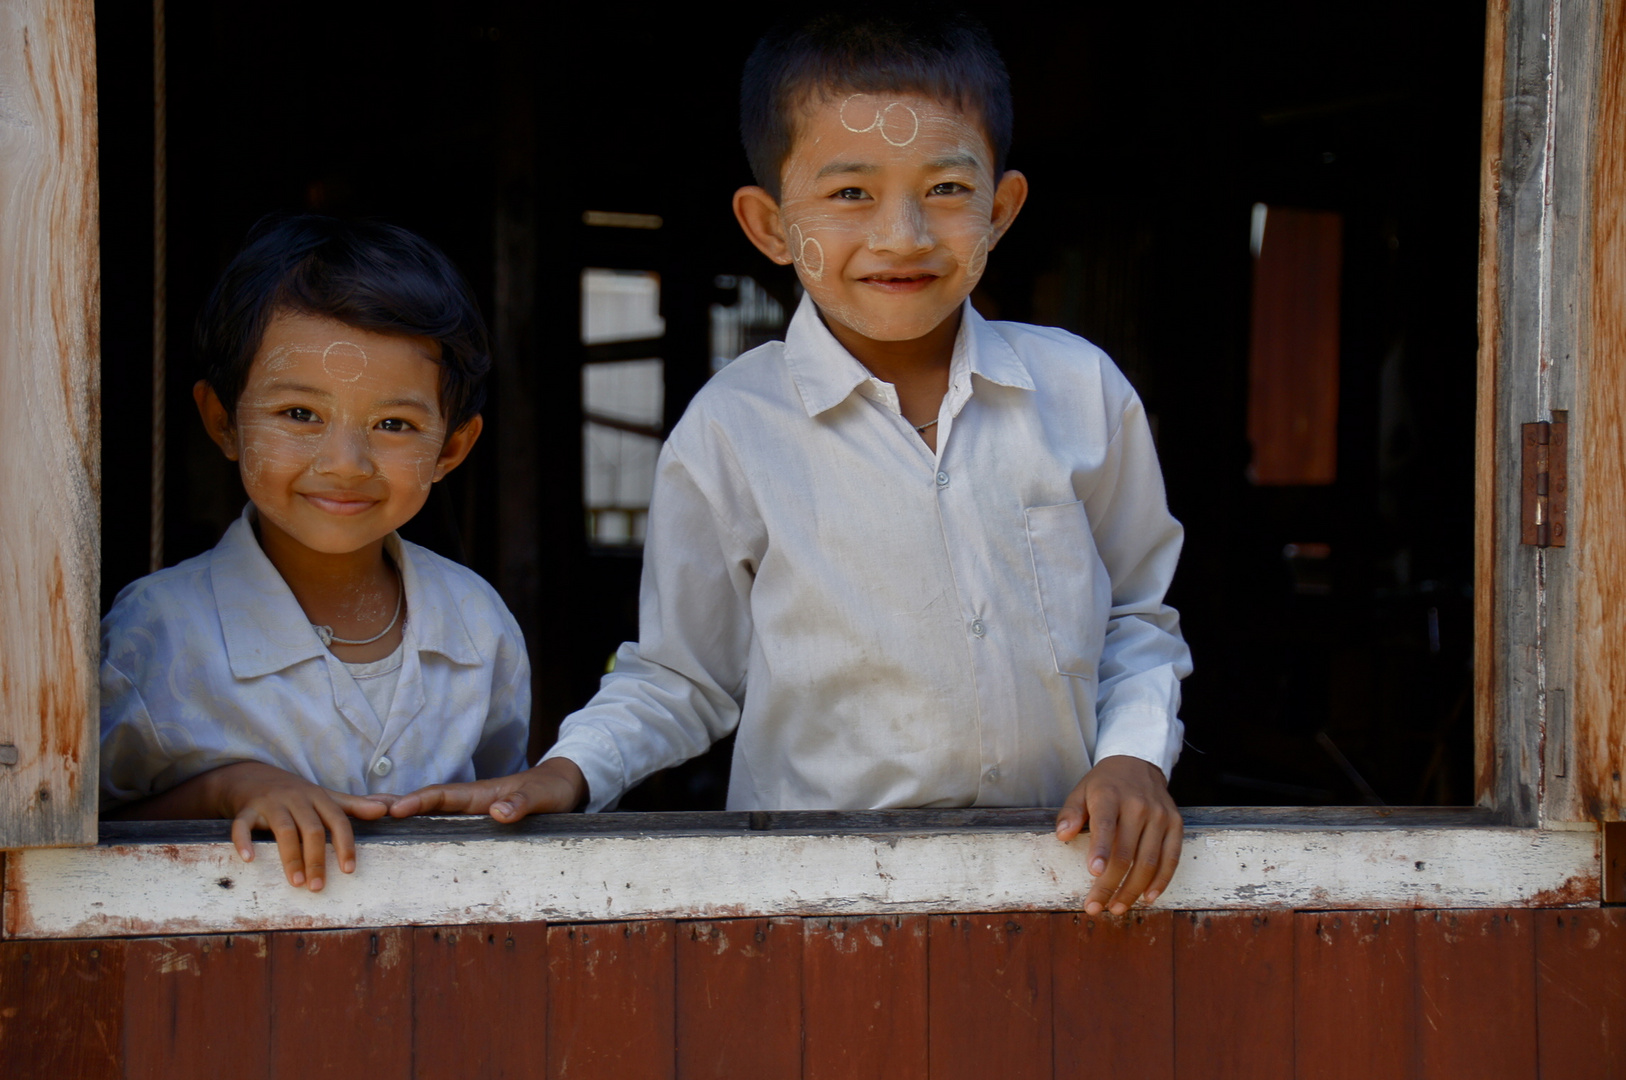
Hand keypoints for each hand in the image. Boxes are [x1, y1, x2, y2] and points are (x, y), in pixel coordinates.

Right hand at [209, 762, 390, 891]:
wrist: (251, 777)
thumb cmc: (295, 794)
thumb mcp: (325, 797)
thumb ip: (355, 805)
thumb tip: (386, 809)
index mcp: (319, 798)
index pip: (338, 821)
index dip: (345, 844)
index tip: (349, 870)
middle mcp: (297, 798)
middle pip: (312, 829)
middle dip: (317, 859)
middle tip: (319, 886)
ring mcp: (271, 803)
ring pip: (283, 829)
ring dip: (290, 857)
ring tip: (296, 883)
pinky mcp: (246, 809)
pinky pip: (243, 825)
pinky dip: (244, 841)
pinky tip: (249, 859)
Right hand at [386, 757, 587, 822]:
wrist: (563, 784)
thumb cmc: (552, 791)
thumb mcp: (542, 798)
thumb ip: (522, 804)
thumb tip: (498, 813)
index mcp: (480, 794)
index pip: (442, 795)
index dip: (417, 801)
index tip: (392, 810)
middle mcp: (470, 799)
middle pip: (426, 800)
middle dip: (394, 804)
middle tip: (359, 813)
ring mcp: (471, 806)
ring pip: (431, 809)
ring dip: (403, 813)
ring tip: (369, 822)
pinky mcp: (476, 815)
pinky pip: (442, 818)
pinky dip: (421, 821)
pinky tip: (406, 834)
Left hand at [1054, 755, 1181, 914]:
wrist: (1139, 762)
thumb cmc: (1104, 784)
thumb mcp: (1081, 791)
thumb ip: (1070, 814)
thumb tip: (1063, 835)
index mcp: (1110, 796)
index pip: (1106, 826)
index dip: (1100, 850)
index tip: (1093, 873)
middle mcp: (1139, 805)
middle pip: (1126, 853)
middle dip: (1110, 885)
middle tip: (1096, 906)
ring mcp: (1160, 816)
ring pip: (1149, 861)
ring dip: (1133, 890)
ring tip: (1117, 907)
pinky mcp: (1176, 824)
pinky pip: (1171, 858)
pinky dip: (1160, 881)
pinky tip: (1147, 897)